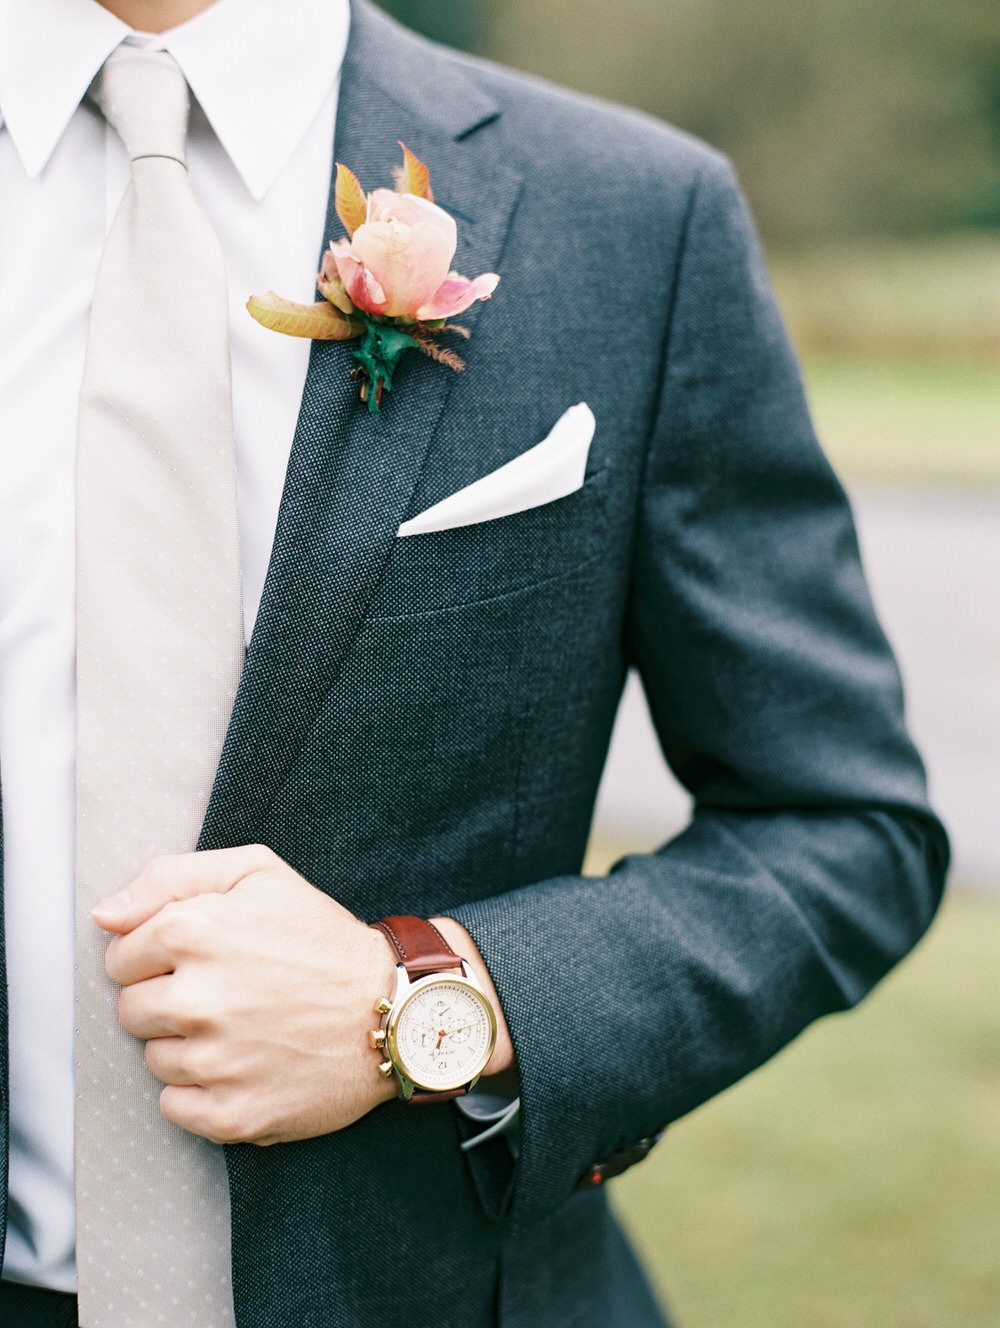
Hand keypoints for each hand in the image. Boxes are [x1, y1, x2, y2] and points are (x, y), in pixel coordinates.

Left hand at [92, 845, 399, 1145]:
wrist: (391, 1007)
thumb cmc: (321, 938)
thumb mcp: (257, 873)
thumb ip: (171, 878)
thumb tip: (105, 916)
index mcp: (192, 931)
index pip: (120, 958)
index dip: (158, 957)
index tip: (202, 959)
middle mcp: (195, 998)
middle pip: (130, 1012)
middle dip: (169, 1001)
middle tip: (226, 993)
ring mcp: (214, 1061)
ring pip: (154, 1060)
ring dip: (189, 1046)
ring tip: (244, 1027)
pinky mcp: (232, 1114)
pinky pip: (175, 1107)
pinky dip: (202, 1092)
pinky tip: (245, 1064)